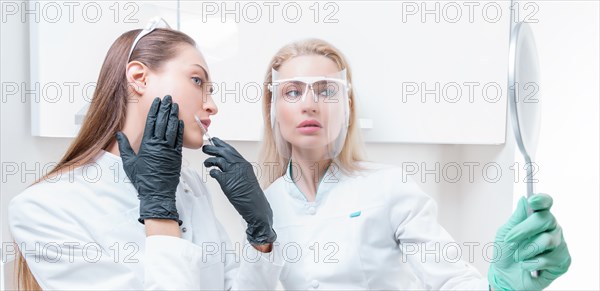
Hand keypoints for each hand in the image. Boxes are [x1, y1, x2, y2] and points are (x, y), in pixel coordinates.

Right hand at [116, 96, 183, 224]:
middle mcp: (159, 145)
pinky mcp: (177, 156)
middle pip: (163, 122)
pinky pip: (179, 139)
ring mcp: (170, 150)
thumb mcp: (129, 163)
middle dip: (165, 108)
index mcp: (147, 145)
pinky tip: (180, 121)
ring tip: (175, 105)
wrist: (157, 193)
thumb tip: (119, 134)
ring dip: (174, 115)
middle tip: (168, 97)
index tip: (157, 100)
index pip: (151, 122)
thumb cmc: (142, 179)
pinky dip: (180, 129)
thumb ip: (125, 147)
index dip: (155, 110)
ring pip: (172, 128)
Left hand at [202, 137, 276, 244]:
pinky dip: (211, 171)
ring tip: (206, 162)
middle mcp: (239, 166)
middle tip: (206, 147)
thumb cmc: (251, 193)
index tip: (215, 141)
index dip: (221, 144)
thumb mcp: (247, 177)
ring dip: (209, 160)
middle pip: (223, 152)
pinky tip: (212, 173)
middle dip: (212, 148)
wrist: (255, 205)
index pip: (231, 150)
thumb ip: (238, 169)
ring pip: (217, 160)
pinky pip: (215, 172)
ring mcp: (233, 173)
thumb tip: (226, 165)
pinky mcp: (226, 181)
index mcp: (244, 163)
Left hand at [488, 193, 570, 290]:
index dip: (542, 200)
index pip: (546, 203)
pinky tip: (527, 266)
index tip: (532, 200)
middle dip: (525, 229)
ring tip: (518, 257)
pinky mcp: (563, 261)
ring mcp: (559, 244)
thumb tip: (523, 200)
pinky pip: (550, 259)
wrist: (505, 276)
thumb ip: (516, 218)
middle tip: (510, 239)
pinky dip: (532, 264)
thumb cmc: (506, 252)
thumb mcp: (505, 234)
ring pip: (548, 240)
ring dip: (526, 250)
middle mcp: (552, 229)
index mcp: (538, 218)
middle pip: (547, 219)